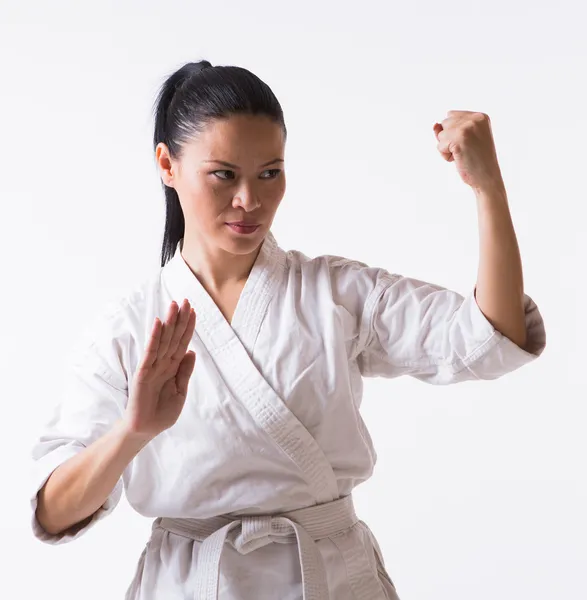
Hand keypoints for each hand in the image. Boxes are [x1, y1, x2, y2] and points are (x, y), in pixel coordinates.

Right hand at [123, 299, 196, 440]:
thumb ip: (184, 372)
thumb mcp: (180, 392)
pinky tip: (158, 324)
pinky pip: (150, 352)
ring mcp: (152, 367)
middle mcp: (163, 363)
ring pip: (163, 340)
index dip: (188, 327)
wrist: (145, 430)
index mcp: (172, 368)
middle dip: (179, 319)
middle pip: (173, 337)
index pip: (182, 343)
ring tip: (173, 305)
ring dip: (168, 322)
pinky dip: (154, 338)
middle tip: (185, 300)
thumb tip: (191, 352)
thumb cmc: (161, 412)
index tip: (193, 311)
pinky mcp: (142, 373)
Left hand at [433, 111, 504, 192]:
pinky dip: (446, 155)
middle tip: (465, 149)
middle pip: (445, 123)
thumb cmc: (476, 160)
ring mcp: (467, 128)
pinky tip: (459, 159)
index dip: (453, 132)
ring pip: (441, 134)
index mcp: (480, 117)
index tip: (468, 143)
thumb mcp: (464, 139)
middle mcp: (475, 119)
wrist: (487, 178)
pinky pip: (440, 146)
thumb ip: (449, 128)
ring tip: (462, 154)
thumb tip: (435, 125)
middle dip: (449, 138)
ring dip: (447, 148)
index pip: (451, 115)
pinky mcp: (459, 140)